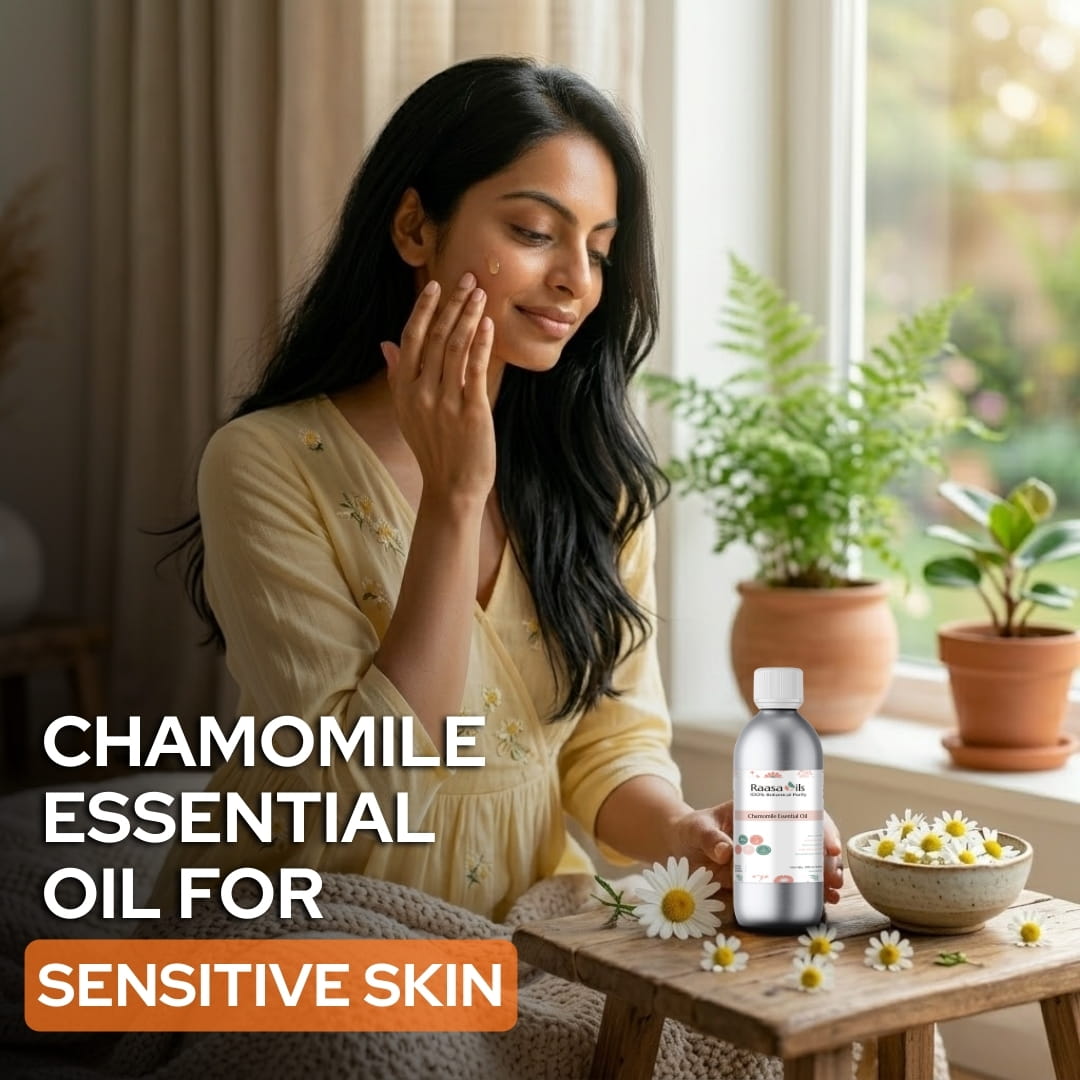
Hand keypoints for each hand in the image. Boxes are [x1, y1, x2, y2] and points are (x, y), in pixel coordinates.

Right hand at [381, 272, 495, 507]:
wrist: (452, 487)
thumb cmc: (434, 448)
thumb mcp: (407, 412)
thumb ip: (397, 376)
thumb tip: (386, 344)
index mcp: (403, 389)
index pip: (410, 338)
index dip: (423, 309)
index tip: (436, 286)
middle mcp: (421, 392)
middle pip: (434, 336)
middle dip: (452, 303)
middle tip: (468, 279)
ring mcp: (445, 402)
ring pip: (455, 346)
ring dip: (468, 316)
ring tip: (481, 294)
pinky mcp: (470, 411)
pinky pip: (475, 369)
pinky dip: (482, 343)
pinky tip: (489, 325)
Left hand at [664, 801, 844, 902]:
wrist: (679, 847)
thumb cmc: (691, 829)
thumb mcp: (699, 828)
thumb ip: (710, 838)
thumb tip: (726, 852)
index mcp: (761, 810)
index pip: (799, 811)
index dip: (820, 826)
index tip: (830, 846)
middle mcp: (771, 831)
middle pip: (809, 839)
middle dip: (827, 857)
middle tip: (834, 878)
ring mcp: (769, 854)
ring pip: (806, 861)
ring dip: (824, 875)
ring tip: (833, 893)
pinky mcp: (762, 876)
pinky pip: (791, 881)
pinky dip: (809, 890)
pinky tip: (823, 902)